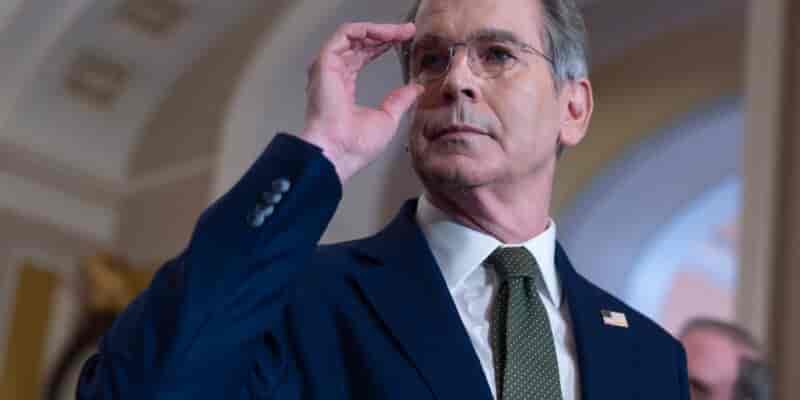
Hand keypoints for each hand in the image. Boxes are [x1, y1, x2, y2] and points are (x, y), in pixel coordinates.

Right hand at [299, 22, 423, 181]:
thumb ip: (399, 100)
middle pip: (358, 44)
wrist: (340, 151)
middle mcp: (332, 76)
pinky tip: (386, 34)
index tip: (403, 42)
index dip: (382, 47)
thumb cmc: (356, 145)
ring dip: (378, 30)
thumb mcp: (388, 118)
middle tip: (407, 32)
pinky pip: (345, 35)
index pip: (361, 58)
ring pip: (352, 36)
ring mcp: (326, 68)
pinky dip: (366, 30)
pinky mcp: (324, 63)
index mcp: (343, 89)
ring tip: (401, 32)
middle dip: (384, 35)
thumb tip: (415, 89)